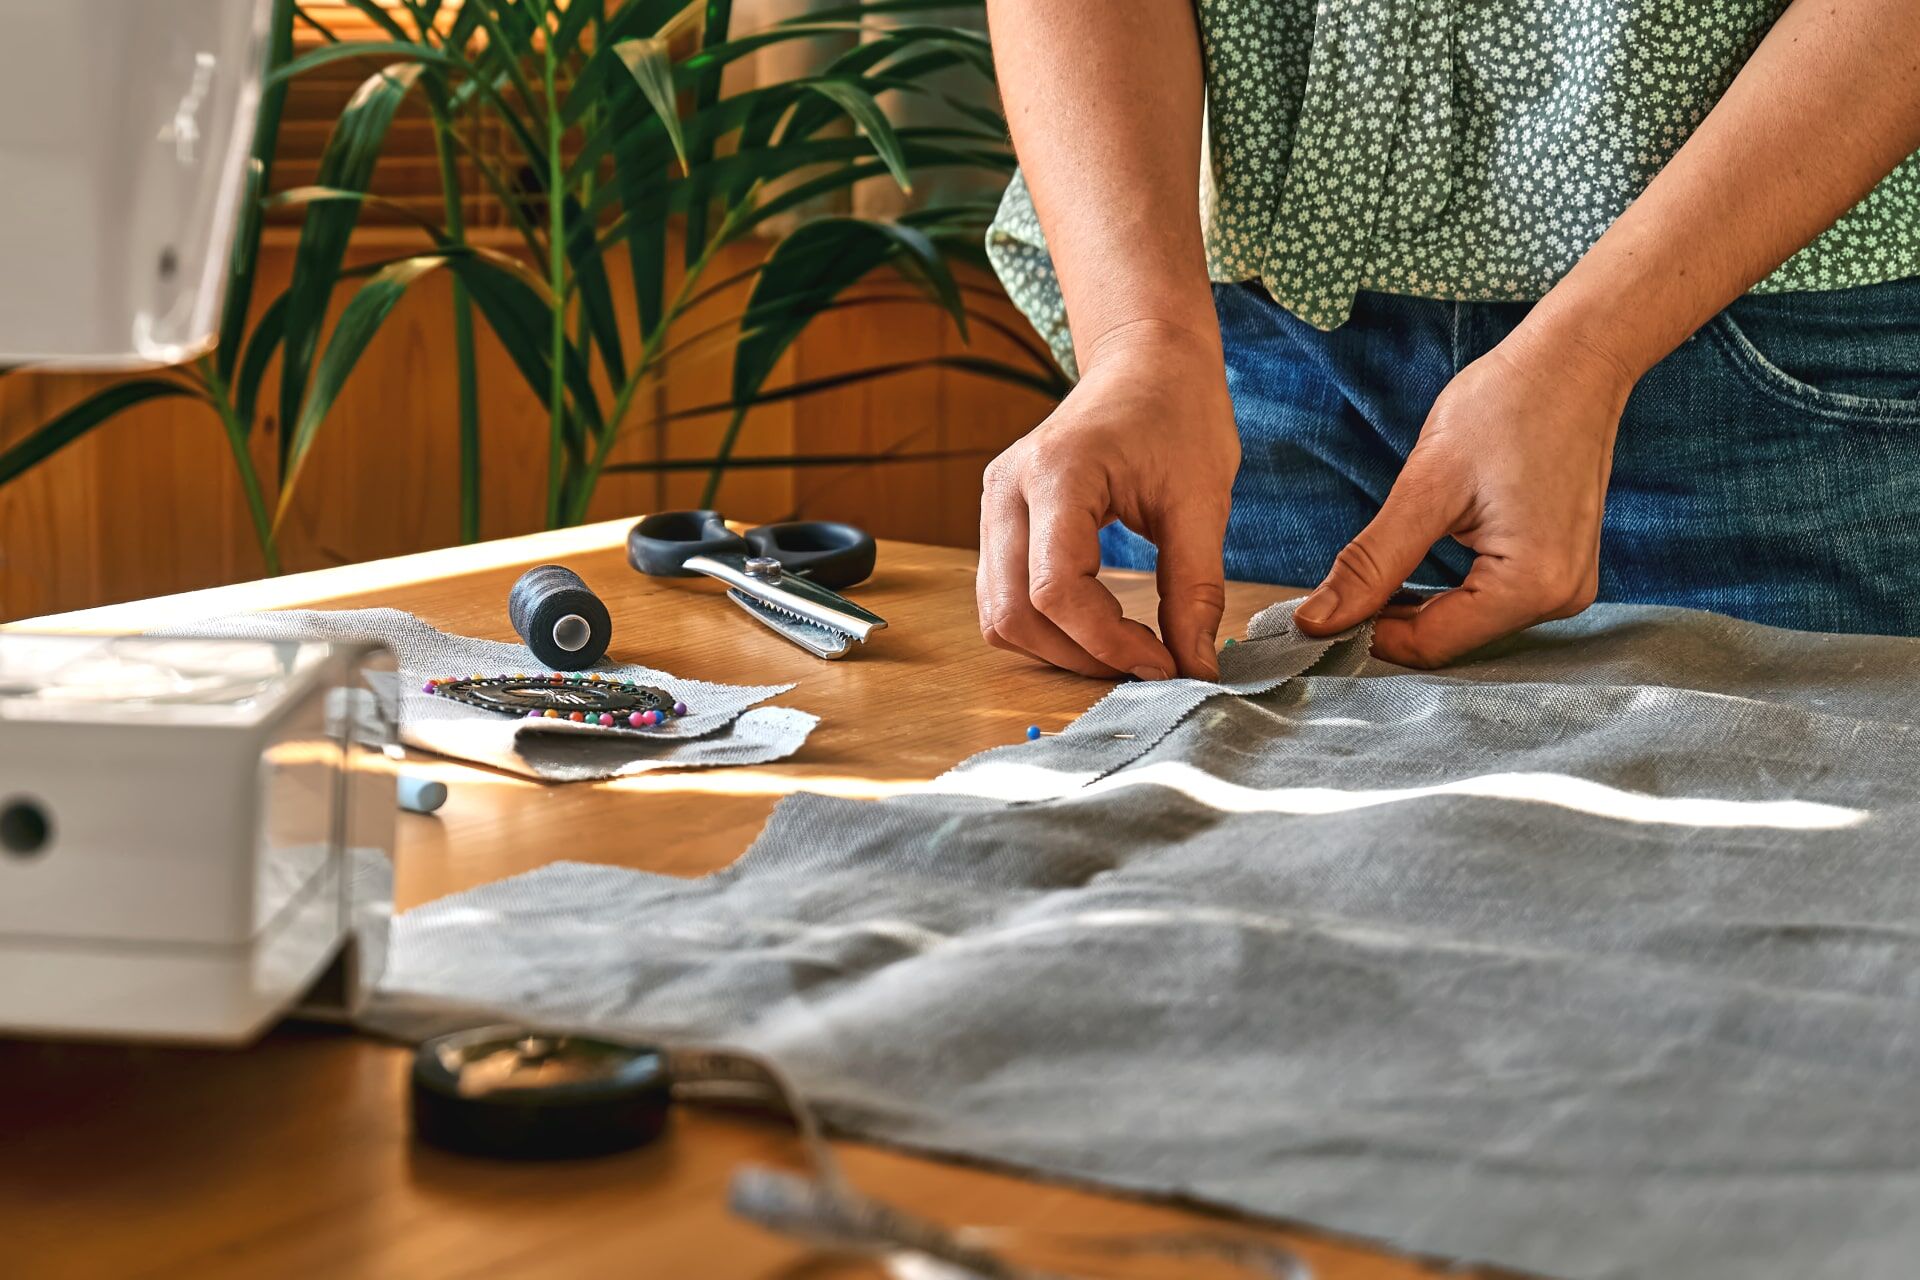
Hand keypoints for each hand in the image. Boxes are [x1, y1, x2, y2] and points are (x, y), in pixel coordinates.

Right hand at [978, 321, 1238, 680]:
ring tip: (1125, 649)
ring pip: (999, 614)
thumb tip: (1195, 668)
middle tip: (1148, 666)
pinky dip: (1046, 628)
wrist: (1147, 361)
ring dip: (1058, 650)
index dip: (1107, 643)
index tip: (1166, 663)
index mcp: (1057, 473)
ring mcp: (994, 503)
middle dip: (1081, 656)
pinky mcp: (999, 519)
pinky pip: (1002, 596)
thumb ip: (1195, 589)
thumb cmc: (1178, 414)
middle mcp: (1007, 489)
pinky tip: (1099, 626)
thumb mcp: (1202, 501)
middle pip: (1014, 612)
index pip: (1056, 590)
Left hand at [1293, 328, 1635, 666]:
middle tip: (1334, 593)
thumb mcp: (1427, 486)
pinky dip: (1447, 591)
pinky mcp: (1560, 568)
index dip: (1364, 635)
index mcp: (1532, 586)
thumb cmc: (1508, 404)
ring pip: (1467, 623)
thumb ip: (1371, 563)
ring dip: (1416, 606)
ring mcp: (1567, 586)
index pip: (1430, 645)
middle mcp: (1561, 599)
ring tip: (1374, 574)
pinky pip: (1490, 600)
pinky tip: (1415, 566)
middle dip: (1389, 621)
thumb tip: (1315, 621)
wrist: (1574, 359)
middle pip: (1450, 639)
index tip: (1315, 617)